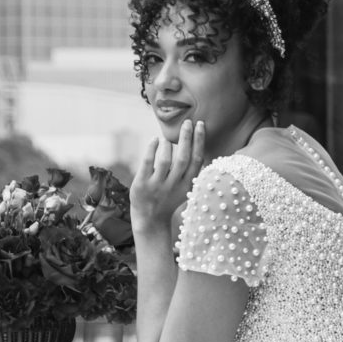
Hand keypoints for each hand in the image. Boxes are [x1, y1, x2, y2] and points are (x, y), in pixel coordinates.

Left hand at [129, 118, 207, 233]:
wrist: (150, 220)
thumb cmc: (167, 199)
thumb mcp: (183, 188)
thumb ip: (189, 171)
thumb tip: (195, 144)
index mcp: (187, 185)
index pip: (197, 160)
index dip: (200, 141)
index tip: (201, 125)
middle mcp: (174, 185)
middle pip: (183, 158)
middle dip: (187, 137)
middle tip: (187, 122)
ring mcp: (157, 185)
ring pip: (166, 161)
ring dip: (168, 145)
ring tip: (168, 137)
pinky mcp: (142, 184)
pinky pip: (147, 162)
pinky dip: (152, 148)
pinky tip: (155, 139)